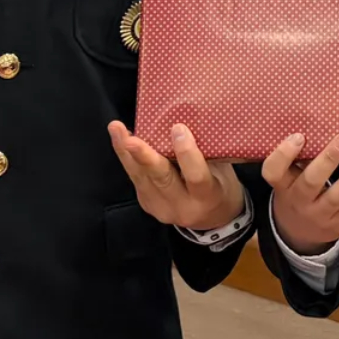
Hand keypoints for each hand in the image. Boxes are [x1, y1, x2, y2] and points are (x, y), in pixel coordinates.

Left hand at [108, 121, 245, 230]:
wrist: (213, 219)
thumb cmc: (221, 185)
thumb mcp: (223, 171)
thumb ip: (206, 152)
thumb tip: (189, 119)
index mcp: (207, 197)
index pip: (196, 177)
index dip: (187, 153)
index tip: (179, 128)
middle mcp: (182, 206)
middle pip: (161, 179)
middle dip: (144, 157)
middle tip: (131, 139)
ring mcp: (161, 207)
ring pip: (141, 178)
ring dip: (126, 152)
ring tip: (116, 129)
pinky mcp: (147, 203)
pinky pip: (136, 177)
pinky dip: (128, 157)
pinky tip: (121, 138)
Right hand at [260, 133, 338, 256]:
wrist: (296, 234)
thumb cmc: (295, 193)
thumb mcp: (288, 180)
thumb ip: (299, 159)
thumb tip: (325, 125)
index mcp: (282, 185)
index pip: (273, 171)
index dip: (284, 154)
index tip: (300, 136)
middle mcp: (297, 201)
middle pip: (310, 182)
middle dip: (328, 160)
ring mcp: (316, 216)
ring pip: (335, 197)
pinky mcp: (335, 227)